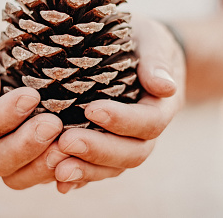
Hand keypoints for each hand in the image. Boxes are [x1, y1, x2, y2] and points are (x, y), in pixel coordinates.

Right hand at [0, 20, 67, 189]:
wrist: (5, 54)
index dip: (2, 116)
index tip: (31, 95)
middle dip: (24, 145)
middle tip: (53, 123)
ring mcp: (10, 152)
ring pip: (18, 177)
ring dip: (42, 165)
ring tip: (68, 144)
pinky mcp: (35, 157)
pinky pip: (42, 176)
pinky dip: (61, 171)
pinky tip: (80, 156)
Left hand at [53, 16, 185, 192]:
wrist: (137, 50)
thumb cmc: (141, 40)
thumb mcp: (150, 39)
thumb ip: (156, 60)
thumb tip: (165, 87)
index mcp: (160, 104)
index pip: (149, 121)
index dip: (123, 120)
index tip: (92, 109)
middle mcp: (146, 130)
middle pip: (132, 153)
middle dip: (99, 150)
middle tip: (66, 142)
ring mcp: (127, 142)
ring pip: (113, 167)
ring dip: (86, 170)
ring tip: (57, 169)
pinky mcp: (107, 147)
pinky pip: (97, 169)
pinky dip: (80, 178)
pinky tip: (58, 182)